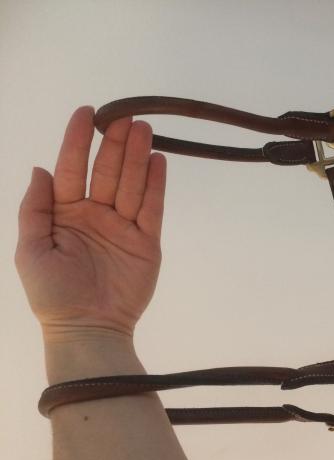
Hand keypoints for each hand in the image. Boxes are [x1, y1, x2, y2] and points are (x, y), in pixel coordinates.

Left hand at [15, 106, 166, 340]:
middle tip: (126, 116)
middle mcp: (96, 215)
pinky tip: (158, 161)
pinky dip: (155, 185)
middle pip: (107, 172)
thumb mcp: (30, 250)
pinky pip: (152, 208)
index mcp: (65, 214)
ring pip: (131, 185)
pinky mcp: (147, 242)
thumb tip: (39, 169)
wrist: (88, 329)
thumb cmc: (52, 293)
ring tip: (145, 129)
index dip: (76, 141)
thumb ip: (34, 209)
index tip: (86, 113)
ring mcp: (123, 227)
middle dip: (115, 144)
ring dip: (138, 157)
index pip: (71, 169)